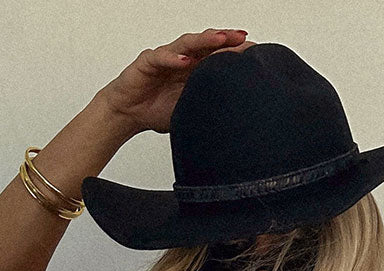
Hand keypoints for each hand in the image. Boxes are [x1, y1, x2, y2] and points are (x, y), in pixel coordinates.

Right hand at [101, 29, 254, 134]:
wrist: (128, 113)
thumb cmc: (156, 110)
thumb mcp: (190, 111)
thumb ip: (208, 107)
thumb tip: (233, 119)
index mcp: (194, 69)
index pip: (217, 55)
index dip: (234, 51)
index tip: (254, 51)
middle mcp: (181, 59)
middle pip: (206, 44)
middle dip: (225, 39)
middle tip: (243, 37)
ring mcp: (165, 57)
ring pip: (187, 43)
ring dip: (204, 40)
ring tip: (220, 39)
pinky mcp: (147, 62)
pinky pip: (160, 57)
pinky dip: (172, 58)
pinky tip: (184, 61)